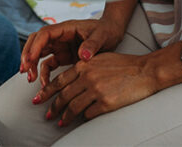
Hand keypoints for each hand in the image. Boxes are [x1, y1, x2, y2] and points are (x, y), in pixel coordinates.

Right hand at [20, 19, 124, 83]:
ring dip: (32, 64)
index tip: (30, 59)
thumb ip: (92, 44)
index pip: (45, 34)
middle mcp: (60, 36)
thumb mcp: (102, 37)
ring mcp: (60, 46)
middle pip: (36, 42)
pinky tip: (45, 83)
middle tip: (24, 70)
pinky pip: (48, 64)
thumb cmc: (107, 31)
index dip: (35, 46)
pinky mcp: (63, 56)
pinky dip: (43, 73)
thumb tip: (83, 54)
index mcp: (66, 28)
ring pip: (39, 52)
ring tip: (30, 79)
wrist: (112, 33)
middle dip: (28, 55)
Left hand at [33, 52, 159, 126]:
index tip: (38, 98)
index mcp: (84, 65)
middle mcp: (87, 77)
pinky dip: (83, 118)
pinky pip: (88, 114)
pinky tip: (80, 120)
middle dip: (53, 107)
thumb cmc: (123, 65)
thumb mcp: (99, 59)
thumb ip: (84, 68)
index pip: (60, 80)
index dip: (47, 91)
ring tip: (60, 122)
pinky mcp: (106, 103)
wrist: (144, 71)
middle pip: (64, 96)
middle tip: (47, 115)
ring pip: (73, 107)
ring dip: (65, 117)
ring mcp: (96, 90)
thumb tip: (70, 81)